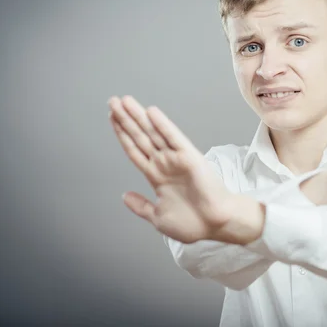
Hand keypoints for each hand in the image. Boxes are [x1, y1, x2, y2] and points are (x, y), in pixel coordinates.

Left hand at [108, 96, 264, 244]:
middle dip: (126, 120)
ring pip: (153, 134)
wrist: (216, 226)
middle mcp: (164, 164)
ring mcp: (176, 159)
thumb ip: (141, 206)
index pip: (135, 150)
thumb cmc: (193, 223)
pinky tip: (151, 113)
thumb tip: (124, 196)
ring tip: (124, 101)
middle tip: (112, 101)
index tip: (111, 118)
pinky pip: (173, 138)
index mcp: (156, 177)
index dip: (122, 135)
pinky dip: (163, 125)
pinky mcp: (189, 157)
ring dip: (139, 117)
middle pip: (140, 137)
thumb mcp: (158, 217)